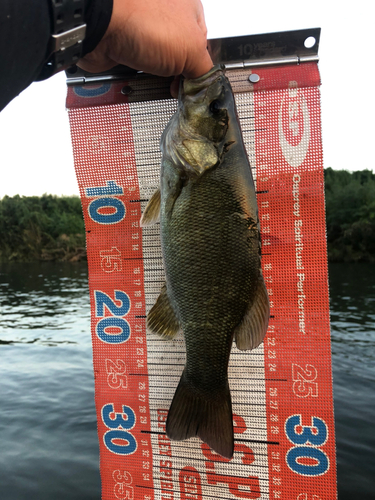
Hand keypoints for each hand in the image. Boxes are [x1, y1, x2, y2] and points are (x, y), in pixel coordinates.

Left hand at [77, 0, 212, 80]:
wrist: (100, 27)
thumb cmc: (144, 22)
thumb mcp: (192, 50)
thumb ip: (205, 70)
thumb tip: (207, 86)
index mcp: (187, 9)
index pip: (202, 44)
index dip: (200, 67)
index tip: (197, 85)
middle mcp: (165, 17)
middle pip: (179, 56)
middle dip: (178, 75)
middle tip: (177, 88)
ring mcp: (142, 31)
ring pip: (158, 63)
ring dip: (158, 78)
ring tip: (156, 81)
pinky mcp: (123, 45)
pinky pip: (136, 68)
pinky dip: (138, 78)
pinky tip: (139, 79)